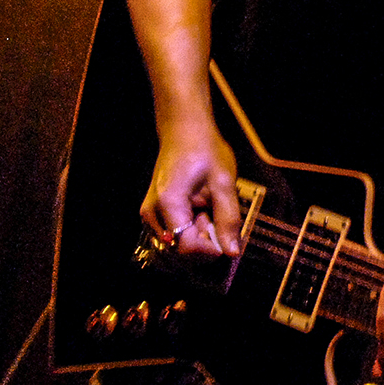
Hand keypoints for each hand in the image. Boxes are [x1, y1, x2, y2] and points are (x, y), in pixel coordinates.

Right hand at [140, 124, 241, 257]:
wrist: (184, 132)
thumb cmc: (205, 151)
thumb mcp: (224, 183)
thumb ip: (228, 219)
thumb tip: (232, 252)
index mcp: (168, 204)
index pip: (186, 247)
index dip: (210, 250)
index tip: (228, 240)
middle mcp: (152, 213)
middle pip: (180, 248)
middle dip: (205, 241)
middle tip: (217, 216)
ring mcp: (151, 214)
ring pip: (178, 243)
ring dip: (199, 235)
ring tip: (209, 209)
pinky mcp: (154, 214)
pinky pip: (174, 233)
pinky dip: (192, 229)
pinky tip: (201, 211)